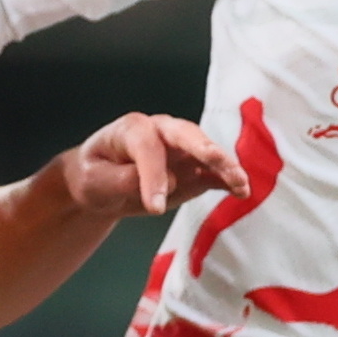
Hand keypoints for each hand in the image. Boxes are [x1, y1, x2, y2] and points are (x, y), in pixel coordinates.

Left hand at [53, 110, 245, 219]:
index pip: (147, 147)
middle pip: (186, 135)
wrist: (102, 182)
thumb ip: (122, 180)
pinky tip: (242, 192)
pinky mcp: (193, 169)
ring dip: (225, 166)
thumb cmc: (96, 175)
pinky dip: (228, 181)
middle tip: (216, 162)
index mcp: (133, 129)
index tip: (156, 207)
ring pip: (206, 152)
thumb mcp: (95, 181)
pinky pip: (213, 173)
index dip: (153, 175)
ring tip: (240, 183)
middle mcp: (162, 132)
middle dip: (203, 148)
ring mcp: (181, 149)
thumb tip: (160, 185)